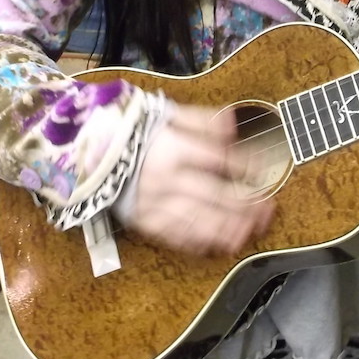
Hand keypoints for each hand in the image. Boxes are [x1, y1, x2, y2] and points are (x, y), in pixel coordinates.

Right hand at [124, 103, 275, 256]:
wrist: (92, 152)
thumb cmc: (137, 132)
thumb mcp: (169, 114)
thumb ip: (203, 120)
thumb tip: (233, 124)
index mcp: (171, 147)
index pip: (217, 158)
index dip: (244, 166)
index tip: (262, 171)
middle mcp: (164, 177)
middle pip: (212, 194)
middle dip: (243, 205)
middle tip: (267, 211)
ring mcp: (153, 203)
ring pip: (196, 219)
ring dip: (226, 228)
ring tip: (249, 232)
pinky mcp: (144, 221)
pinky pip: (175, 235)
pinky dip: (198, 242)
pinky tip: (218, 244)